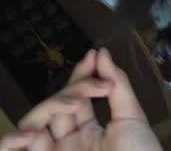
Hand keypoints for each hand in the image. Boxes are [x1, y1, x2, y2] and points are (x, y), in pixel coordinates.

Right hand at [0, 48, 162, 150]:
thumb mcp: (131, 120)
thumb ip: (117, 86)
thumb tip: (102, 54)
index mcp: (89, 132)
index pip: (76, 98)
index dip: (81, 75)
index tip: (92, 55)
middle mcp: (67, 143)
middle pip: (54, 108)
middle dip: (71, 90)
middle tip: (94, 87)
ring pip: (34, 123)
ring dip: (50, 107)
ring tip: (75, 104)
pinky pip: (17, 149)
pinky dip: (13, 141)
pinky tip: (29, 134)